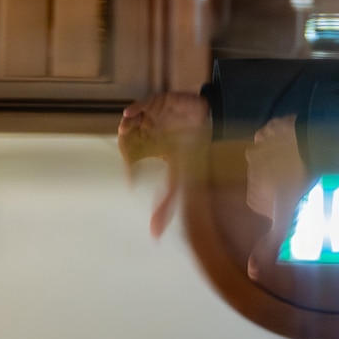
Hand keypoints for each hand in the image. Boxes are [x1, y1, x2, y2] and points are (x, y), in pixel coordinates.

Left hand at [119, 92, 211, 238]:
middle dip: (125, 142)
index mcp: (148, 150)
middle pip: (128, 137)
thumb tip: (154, 236)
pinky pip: (144, 103)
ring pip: (133, 120)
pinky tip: (129, 114)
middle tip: (124, 148)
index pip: (131, 158)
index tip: (131, 180)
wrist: (214, 127)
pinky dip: (136, 108)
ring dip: (127, 125)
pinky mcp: (161, 102)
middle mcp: (147, 133)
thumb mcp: (178, 180)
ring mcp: (153, 117)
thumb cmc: (193, 152)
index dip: (129, 167)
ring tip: (125, 131)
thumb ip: (166, 205)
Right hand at [243, 114, 310, 280]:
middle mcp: (250, 164)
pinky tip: (298, 147)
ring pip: (268, 155)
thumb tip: (251, 274)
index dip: (275, 206)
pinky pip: (275, 133)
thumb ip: (269, 247)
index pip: (258, 201)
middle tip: (302, 187)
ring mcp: (262, 142)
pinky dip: (283, 139)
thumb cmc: (299, 185)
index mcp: (252, 186)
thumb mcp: (286, 221)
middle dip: (277, 183)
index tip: (293, 206)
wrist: (313, 149)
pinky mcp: (275, 126)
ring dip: (280, 161)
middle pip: (263, 178)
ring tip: (304, 168)